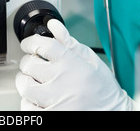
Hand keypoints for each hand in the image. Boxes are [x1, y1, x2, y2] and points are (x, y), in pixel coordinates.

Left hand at [16, 19, 134, 110]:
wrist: (114, 112)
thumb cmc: (102, 87)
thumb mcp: (89, 58)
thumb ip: (68, 41)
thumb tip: (53, 25)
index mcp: (70, 62)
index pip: (41, 45)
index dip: (30, 42)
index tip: (28, 45)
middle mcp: (61, 80)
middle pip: (29, 64)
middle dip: (28, 62)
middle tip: (33, 64)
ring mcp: (56, 100)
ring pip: (25, 86)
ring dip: (26, 81)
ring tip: (33, 81)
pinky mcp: (52, 115)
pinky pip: (28, 107)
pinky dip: (29, 101)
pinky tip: (38, 98)